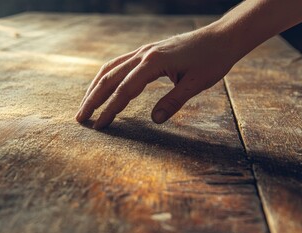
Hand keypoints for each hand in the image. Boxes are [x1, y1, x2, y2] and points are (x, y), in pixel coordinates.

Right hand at [75, 26, 236, 128]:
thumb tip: (154, 121)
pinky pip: (119, 63)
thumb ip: (173, 102)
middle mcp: (144, 54)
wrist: (221, 37)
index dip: (110, 110)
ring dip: (95, 87)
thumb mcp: (196, 83)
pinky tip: (102, 86)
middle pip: (109, 78)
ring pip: (110, 69)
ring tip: (85, 105)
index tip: (99, 126)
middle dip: (93, 99)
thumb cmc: (212, 60)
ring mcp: (143, 50)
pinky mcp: (146, 51)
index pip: (124, 90)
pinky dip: (106, 76)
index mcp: (154, 62)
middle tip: (80, 119)